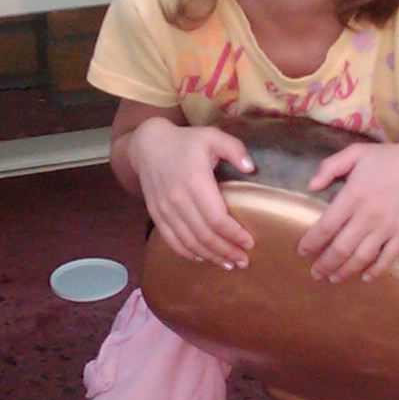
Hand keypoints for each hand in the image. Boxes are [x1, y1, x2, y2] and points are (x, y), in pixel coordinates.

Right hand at [127, 118, 256, 267]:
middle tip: (244, 260)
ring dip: (210, 257)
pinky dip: (188, 253)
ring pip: (189, 242)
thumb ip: (234, 149)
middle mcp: (178, 200)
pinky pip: (171, 240)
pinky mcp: (156, 214)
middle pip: (205, 235)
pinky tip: (203, 258)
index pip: (217, 219)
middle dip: (226, 251)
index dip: (234, 235)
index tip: (249, 242)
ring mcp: (165, 210)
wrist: (148, 144)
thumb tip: (250, 168)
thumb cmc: (185, 141)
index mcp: (195, 182)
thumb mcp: (212, 135)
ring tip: (228, 264)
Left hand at [296, 138, 398, 283]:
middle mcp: (368, 215)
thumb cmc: (389, 158)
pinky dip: (375, 271)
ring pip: (361, 257)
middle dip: (325, 264)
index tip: (302, 251)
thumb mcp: (356, 152)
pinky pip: (387, 259)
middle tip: (316, 272)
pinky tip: (365, 277)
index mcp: (353, 195)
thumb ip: (330, 166)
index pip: (325, 226)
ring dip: (345, 271)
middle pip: (341, 248)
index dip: (311, 242)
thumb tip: (310, 185)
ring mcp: (388, 227)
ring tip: (334, 278)